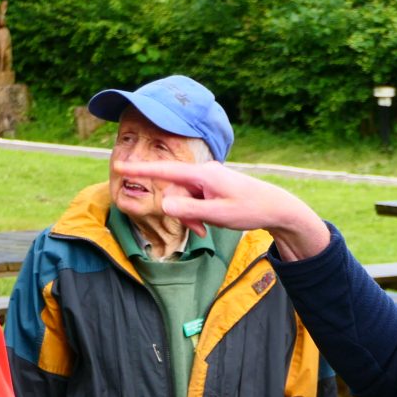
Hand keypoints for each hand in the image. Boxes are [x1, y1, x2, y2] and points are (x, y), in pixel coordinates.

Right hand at [111, 159, 330, 260]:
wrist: (276, 208)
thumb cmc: (250, 209)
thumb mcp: (218, 214)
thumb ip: (189, 210)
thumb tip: (163, 204)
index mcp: (203, 174)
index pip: (165, 171)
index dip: (141, 170)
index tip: (120, 165)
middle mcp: (203, 172)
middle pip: (175, 191)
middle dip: (180, 212)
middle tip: (198, 231)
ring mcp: (208, 179)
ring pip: (184, 197)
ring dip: (189, 215)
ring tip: (206, 230)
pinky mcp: (212, 187)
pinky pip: (194, 199)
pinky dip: (197, 213)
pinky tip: (208, 224)